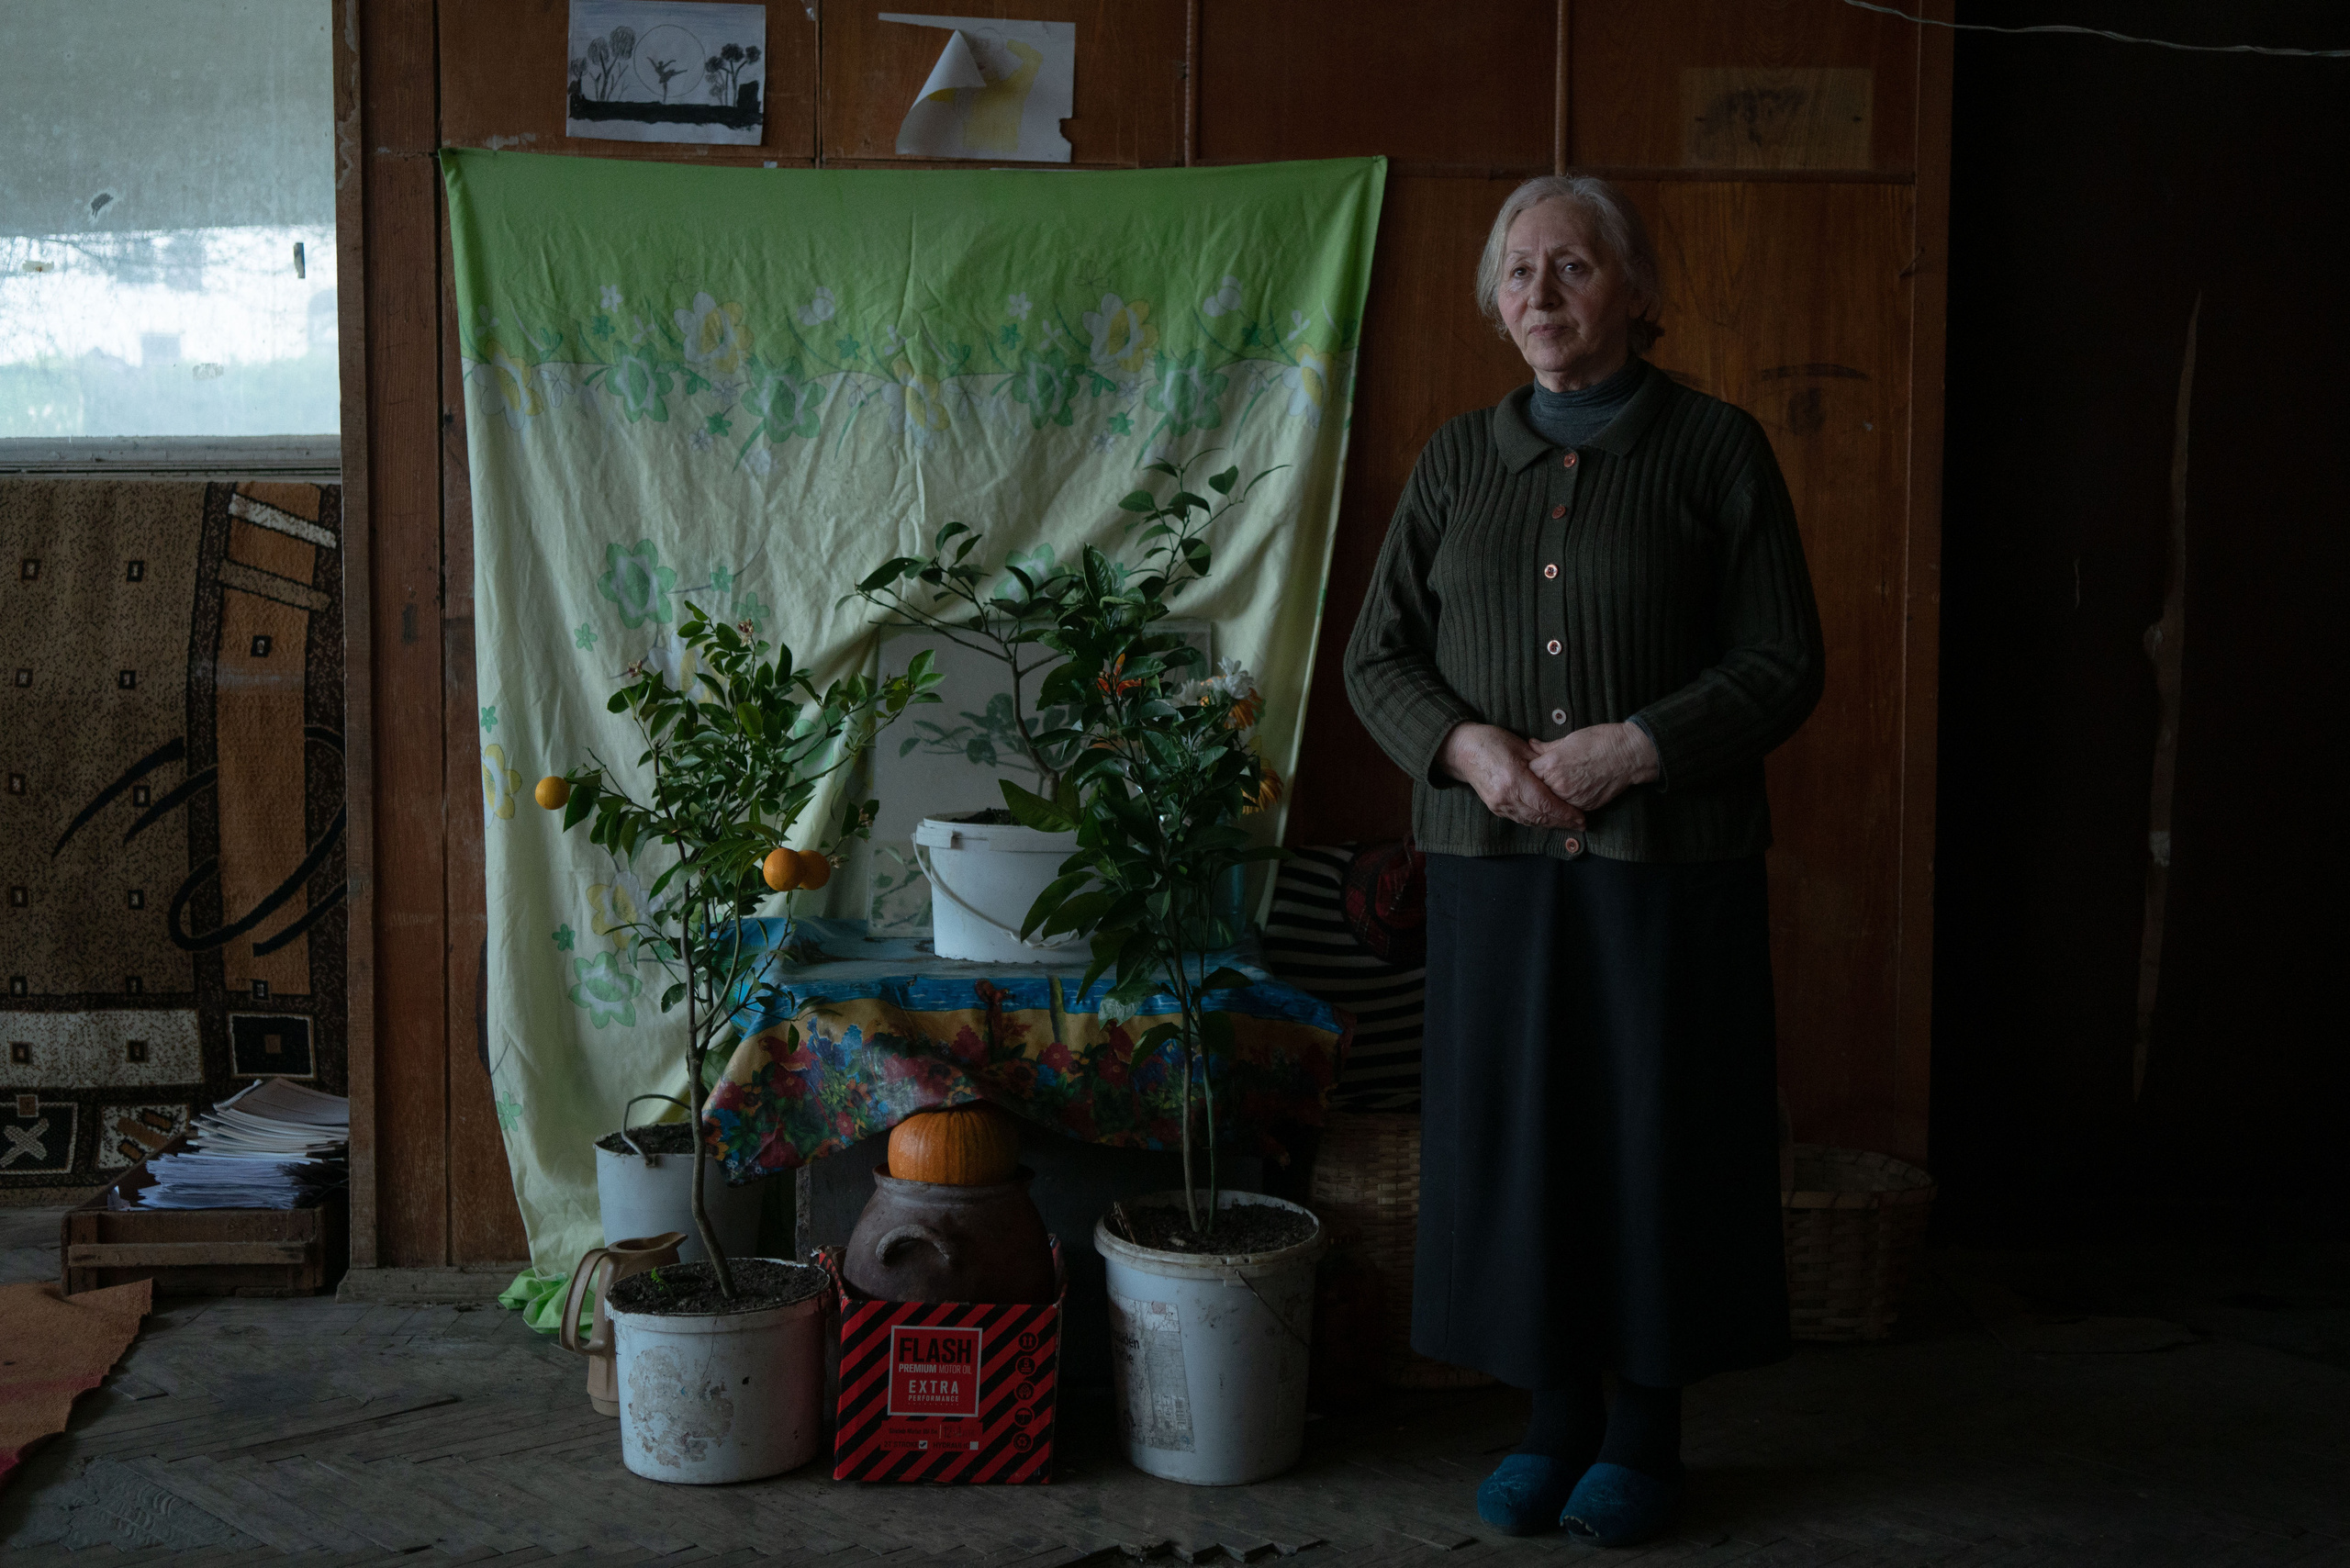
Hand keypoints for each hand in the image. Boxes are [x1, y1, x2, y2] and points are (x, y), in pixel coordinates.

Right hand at [1439, 723, 1585, 830]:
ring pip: (1531, 821)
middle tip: (1581, 824)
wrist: (1461, 751)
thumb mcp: (1521, 746)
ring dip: (1551, 824)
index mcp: (1514, 779)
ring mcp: (1499, 804)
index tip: (1581, 817)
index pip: (1546, 803)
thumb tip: (1564, 773)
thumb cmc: (1492, 742)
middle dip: (1562, 822)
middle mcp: (1506, 796)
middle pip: (1540, 816)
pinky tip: (1548, 819)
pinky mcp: (1495, 808)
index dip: (1565, 813)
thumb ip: (1542, 762)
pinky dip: (1537, 820)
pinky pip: (1521, 818)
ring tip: (1569, 824)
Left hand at [1528, 722, 1659, 811]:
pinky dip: (1566, 803)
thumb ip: (1547, 747)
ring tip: (1555, 788)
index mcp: (1550, 765)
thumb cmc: (1600, 741)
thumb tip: (1531, 745)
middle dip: (1537, 786)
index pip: (1527, 773)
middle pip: (1536, 791)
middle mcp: (1558, 785)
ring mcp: (1572, 798)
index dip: (1529, 770)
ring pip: (1551, 803)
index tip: (1532, 767)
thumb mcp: (1569, 739)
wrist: (1628, 754)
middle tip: (1540, 780)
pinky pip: (1568, 807)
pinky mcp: (1585, 806)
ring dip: (1550, 797)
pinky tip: (1569, 794)